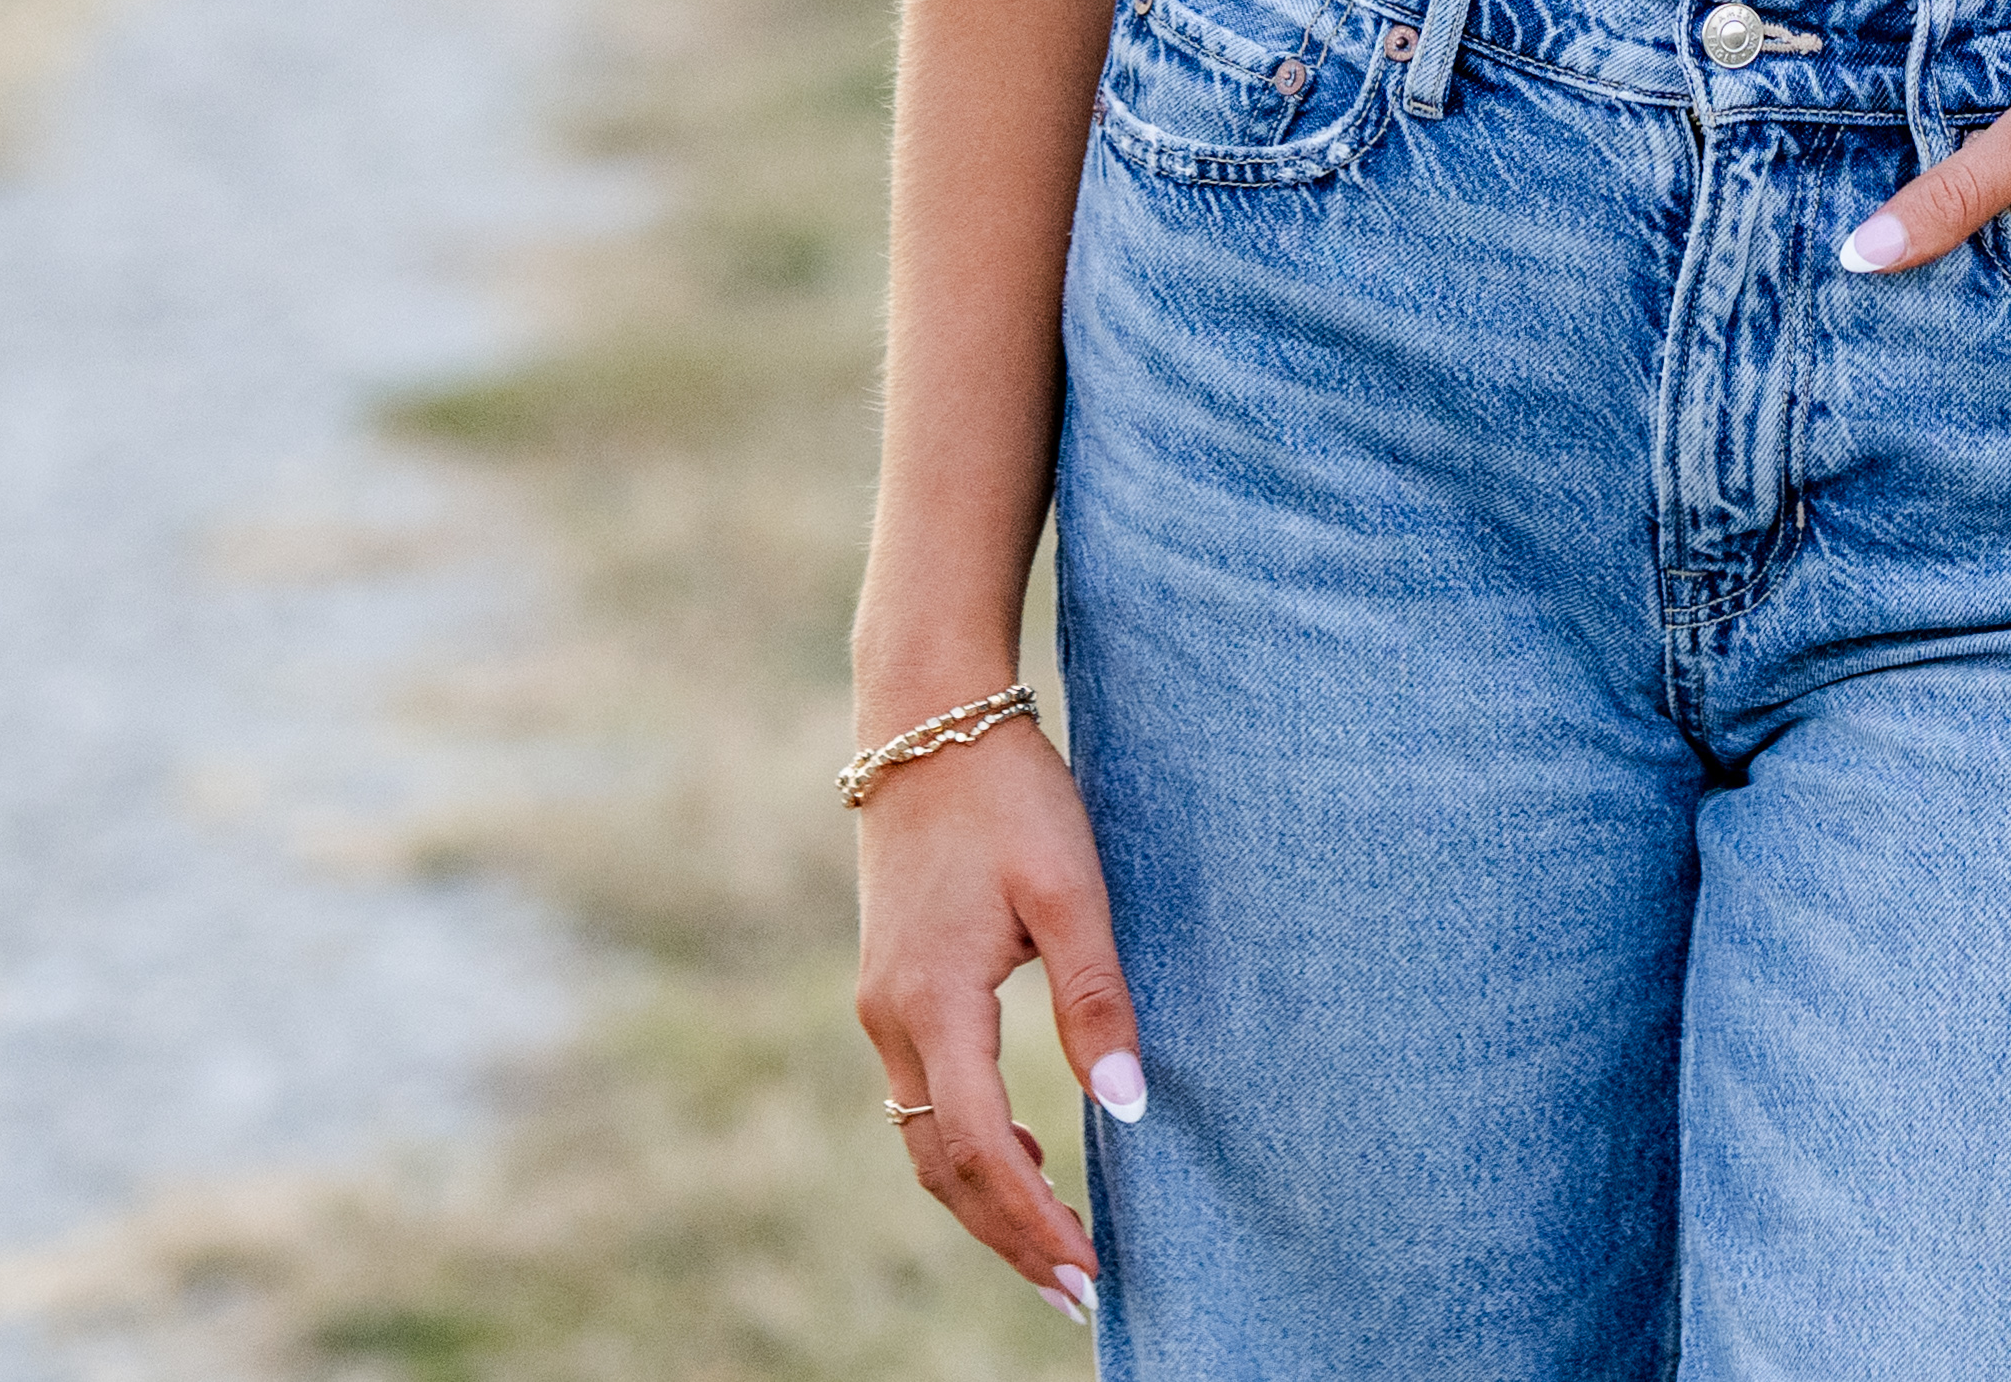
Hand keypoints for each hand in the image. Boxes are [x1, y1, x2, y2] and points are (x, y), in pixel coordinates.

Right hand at [850, 717, 1136, 1322]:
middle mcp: (891, 1018)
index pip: (985, 1149)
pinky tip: (1028, 1154)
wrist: (925, 718)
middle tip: (1079, 1293)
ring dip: (987, 1200)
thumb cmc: (1008, 794)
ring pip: (927, 1139)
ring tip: (1056, 1249)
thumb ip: (1096, 999)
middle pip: (945, 1166)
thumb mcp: (1069, 889)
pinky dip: (969, 1148)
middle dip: (1010, 1236)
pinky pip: (922, 1099)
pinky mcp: (890, 987)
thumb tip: (1128, 1109)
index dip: (1037, 1220)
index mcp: (933, 1003)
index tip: (1091, 1272)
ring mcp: (882, 1005)